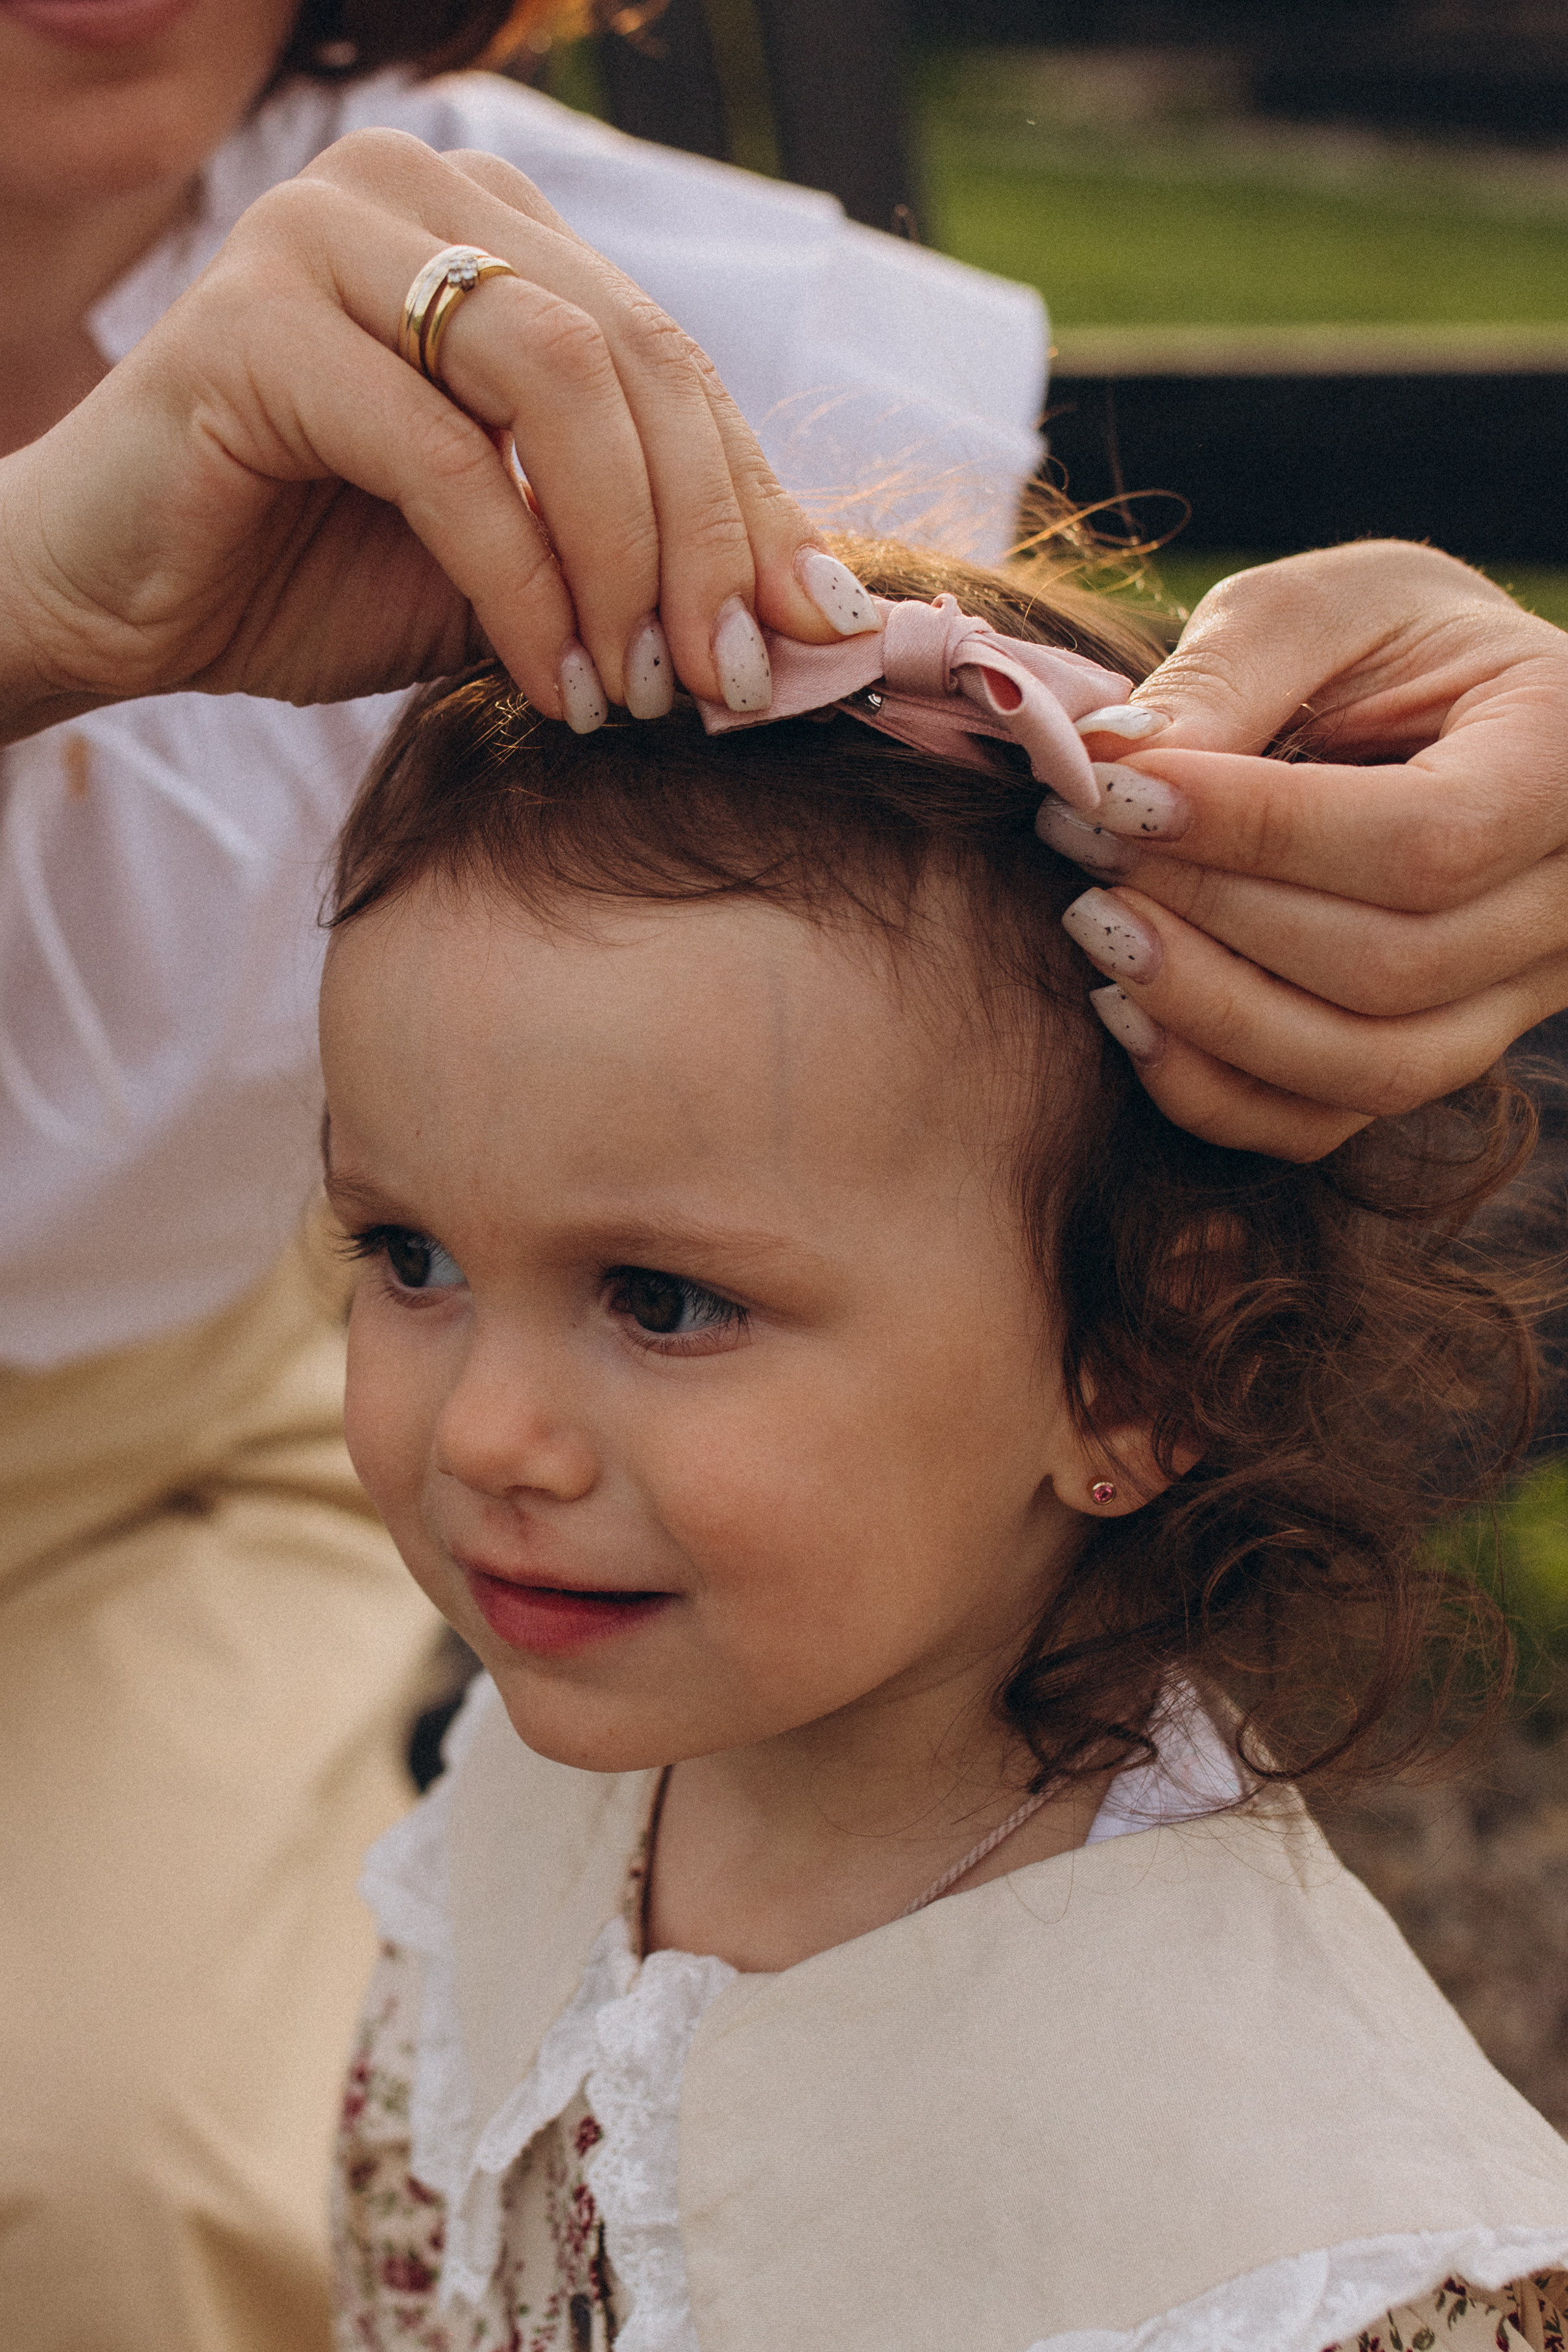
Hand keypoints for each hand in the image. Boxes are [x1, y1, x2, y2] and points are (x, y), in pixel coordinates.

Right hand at [0, 129, 852, 742]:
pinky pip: (445, 458)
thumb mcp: (525, 568)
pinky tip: (550, 679)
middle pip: (636, 357)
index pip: (672, 360)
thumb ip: (649, 563)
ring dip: (623, 561)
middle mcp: (416, 195)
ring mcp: (327, 233)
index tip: (810, 640)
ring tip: (633, 693)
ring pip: (557, 384)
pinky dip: (522, 584)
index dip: (757, 506)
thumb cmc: (311, 575)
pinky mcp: (254, 319)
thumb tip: (827, 619)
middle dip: (708, 541)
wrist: (116, 602)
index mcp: (490, 229)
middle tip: (729, 684)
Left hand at [1053, 541, 1567, 1157]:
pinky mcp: (1435, 1058)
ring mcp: (1516, 999)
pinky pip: (1329, 1122)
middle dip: (1212, 915)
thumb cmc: (1383, 642)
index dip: (1259, 832)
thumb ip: (1227, 674)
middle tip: (1080, 844)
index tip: (1114, 791)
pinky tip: (1123, 1012)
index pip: (1428, 838)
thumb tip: (1110, 766)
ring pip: (1370, 1065)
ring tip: (1093, 926)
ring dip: (1205, 1012)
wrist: (1439, 716)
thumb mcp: (1318, 606)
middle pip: (1394, 967)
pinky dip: (1213, 1090)